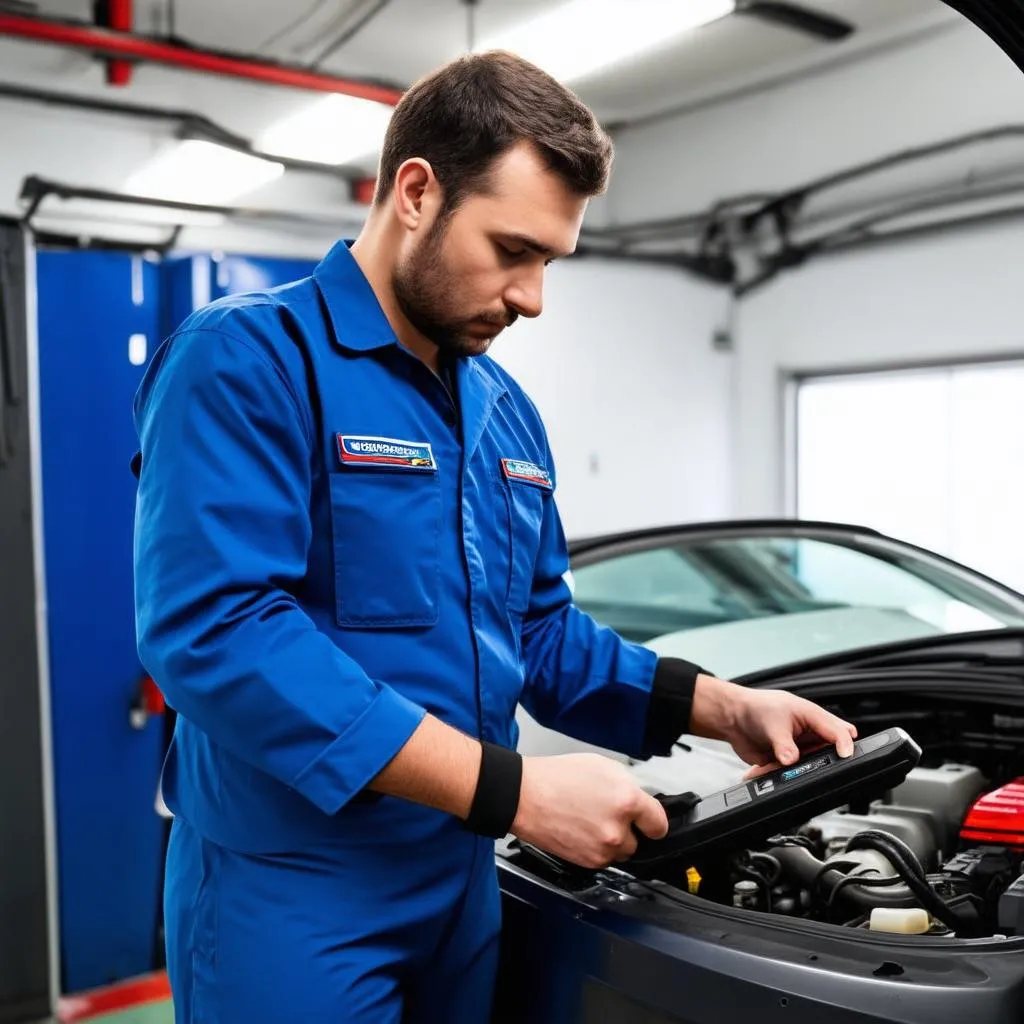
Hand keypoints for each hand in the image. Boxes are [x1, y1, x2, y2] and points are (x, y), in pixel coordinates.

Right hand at [510, 754, 668, 868]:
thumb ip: (628, 786)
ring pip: (622, 852)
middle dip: (629, 829)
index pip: (659, 824)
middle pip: (641, 841)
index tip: (651, 822)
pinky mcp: (588, 862)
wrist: (525, 796)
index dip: (654, 821)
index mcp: (626, 800)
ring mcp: (602, 849)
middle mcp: (618, 830)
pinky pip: (604, 859)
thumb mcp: (602, 765)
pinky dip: (597, 848)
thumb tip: (639, 801)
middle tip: (608, 813)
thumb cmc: (557, 777)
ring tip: (591, 820)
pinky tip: (582, 829)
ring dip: (613, 841)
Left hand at [690, 674, 856, 777]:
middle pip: (829, 750)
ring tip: (782, 764)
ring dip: (800, 770)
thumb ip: (784, 745)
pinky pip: (792, 773)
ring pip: (811, 765)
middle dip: (827, 760)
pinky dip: (782, 774)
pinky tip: (768, 766)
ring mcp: (800, 747)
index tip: (845, 755)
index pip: (836, 730)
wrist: (731, 719)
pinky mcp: (788, 760)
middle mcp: (809, 732)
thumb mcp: (772, 725)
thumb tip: (792, 760)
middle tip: (824, 766)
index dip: (843, 743)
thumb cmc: (754, 708)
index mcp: (811, 715)